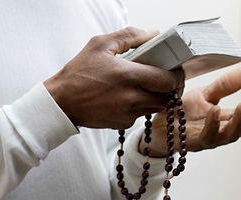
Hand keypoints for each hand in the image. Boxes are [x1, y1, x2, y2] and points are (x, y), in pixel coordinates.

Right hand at [44, 27, 184, 128]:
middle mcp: (132, 98)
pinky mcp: (123, 124)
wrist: (62, 102)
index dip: (177, 77)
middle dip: (169, 90)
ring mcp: (128, 113)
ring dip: (154, 97)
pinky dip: (138, 107)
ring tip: (140, 86)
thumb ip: (130, 36)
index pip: (169, 81)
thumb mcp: (100, 45)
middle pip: (167, 98)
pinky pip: (140, 115)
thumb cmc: (79, 74)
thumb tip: (153, 34)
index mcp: (129, 76)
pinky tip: (125, 98)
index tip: (175, 71)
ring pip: (155, 107)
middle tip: (163, 80)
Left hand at [139, 68, 240, 156]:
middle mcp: (219, 132)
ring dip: (239, 121)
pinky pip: (206, 136)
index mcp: (224, 120)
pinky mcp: (192, 143)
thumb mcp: (204, 95)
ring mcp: (207, 139)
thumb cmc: (182, 113)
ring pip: (229, 135)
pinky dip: (213, 124)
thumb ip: (224, 87)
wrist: (157, 126)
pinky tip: (215, 110)